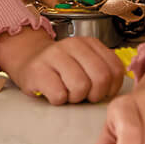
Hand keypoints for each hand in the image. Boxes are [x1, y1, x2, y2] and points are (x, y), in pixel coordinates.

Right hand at [11, 35, 126, 104]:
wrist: (27, 58)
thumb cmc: (60, 68)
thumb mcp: (85, 61)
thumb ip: (103, 69)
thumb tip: (117, 90)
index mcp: (89, 43)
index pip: (115, 69)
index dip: (111, 88)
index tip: (100, 91)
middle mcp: (72, 45)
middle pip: (101, 78)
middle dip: (95, 94)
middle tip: (83, 95)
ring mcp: (54, 55)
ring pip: (80, 87)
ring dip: (75, 98)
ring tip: (67, 92)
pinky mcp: (38, 70)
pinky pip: (59, 95)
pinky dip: (58, 100)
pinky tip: (53, 92)